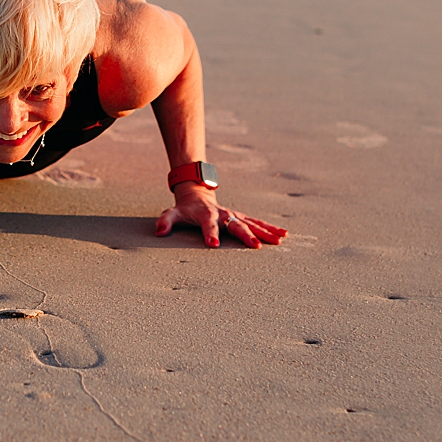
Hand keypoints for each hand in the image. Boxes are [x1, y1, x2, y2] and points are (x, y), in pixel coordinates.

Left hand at [154, 187, 286, 248]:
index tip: (213, 245)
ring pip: (252, 223)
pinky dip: (270, 228)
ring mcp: (234, 215)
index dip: (210, 234)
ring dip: (265, 232)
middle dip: (245, 235)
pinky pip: (258, 222)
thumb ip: (165, 221)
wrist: (198, 194)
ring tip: (279, 240)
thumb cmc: (185, 209)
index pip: (208, 224)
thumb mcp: (172, 213)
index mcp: (206, 214)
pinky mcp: (242, 217)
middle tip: (255, 246)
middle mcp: (223, 214)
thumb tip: (158, 231)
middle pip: (236, 224)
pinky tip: (283, 235)